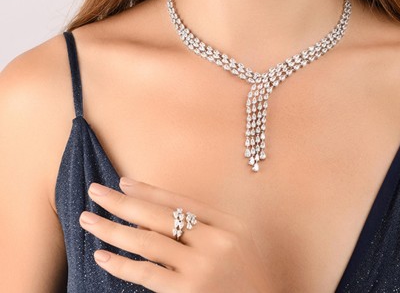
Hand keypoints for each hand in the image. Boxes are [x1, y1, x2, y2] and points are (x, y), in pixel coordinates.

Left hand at [79, 178, 273, 292]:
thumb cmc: (247, 277)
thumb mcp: (238, 242)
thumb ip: (209, 226)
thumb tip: (162, 212)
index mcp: (228, 223)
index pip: (180, 201)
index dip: (148, 190)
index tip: (123, 180)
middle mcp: (215, 241)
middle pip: (159, 216)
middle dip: (123, 202)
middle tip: (95, 191)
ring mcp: (201, 268)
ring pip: (147, 242)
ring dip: (113, 229)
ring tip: (89, 219)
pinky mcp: (188, 292)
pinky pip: (146, 274)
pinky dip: (121, 265)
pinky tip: (102, 255)